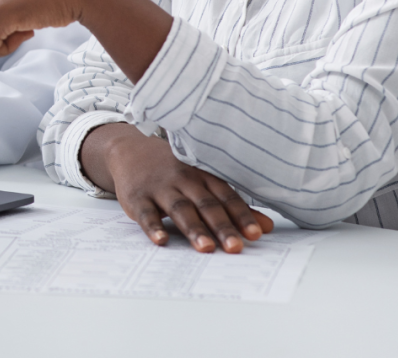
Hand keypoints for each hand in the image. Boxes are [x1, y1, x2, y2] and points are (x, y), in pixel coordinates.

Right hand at [82, 123, 274, 252]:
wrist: (130, 150)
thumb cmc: (173, 172)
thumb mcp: (202, 182)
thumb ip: (232, 205)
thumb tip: (267, 227)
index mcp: (202, 176)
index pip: (225, 196)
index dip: (241, 215)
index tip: (256, 234)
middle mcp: (183, 179)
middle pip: (205, 204)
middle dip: (221, 226)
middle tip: (235, 248)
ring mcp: (159, 187)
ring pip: (179, 209)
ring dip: (193, 229)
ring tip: (206, 247)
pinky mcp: (137, 196)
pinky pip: (146, 213)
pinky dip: (153, 227)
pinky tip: (160, 240)